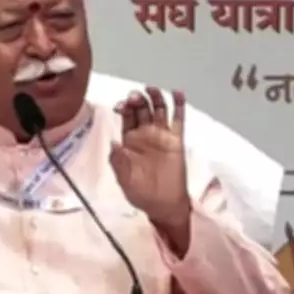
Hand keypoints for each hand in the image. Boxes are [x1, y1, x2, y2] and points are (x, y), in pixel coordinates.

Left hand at [110, 86, 190, 228]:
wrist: (162, 204)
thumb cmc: (140, 192)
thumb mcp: (123, 177)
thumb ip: (117, 159)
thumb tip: (114, 142)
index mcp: (130, 141)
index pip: (127, 117)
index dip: (125, 108)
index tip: (122, 105)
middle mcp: (145, 134)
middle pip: (142, 110)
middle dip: (138, 100)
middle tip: (135, 96)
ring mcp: (162, 136)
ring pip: (159, 110)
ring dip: (155, 98)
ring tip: (151, 89)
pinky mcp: (177, 140)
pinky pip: (179, 120)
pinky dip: (179, 106)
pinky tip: (178, 93)